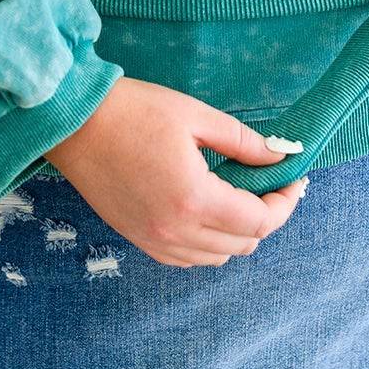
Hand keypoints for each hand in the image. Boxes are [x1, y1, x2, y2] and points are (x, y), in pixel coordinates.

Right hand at [42, 76, 309, 267]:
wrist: (73, 122)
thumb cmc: (133, 110)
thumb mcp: (195, 116)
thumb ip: (243, 142)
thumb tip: (281, 155)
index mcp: (194, 199)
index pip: (259, 222)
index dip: (284, 204)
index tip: (294, 180)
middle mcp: (175, 231)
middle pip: (242, 245)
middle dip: (266, 217)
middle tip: (271, 184)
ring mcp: (153, 240)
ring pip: (216, 257)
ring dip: (237, 233)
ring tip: (240, 197)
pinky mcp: (136, 238)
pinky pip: (186, 258)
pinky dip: (207, 243)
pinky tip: (208, 213)